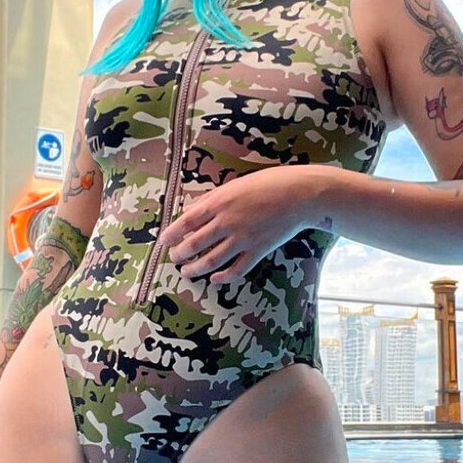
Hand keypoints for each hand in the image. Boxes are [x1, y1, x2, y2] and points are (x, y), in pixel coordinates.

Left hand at [158, 167, 314, 283]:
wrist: (299, 194)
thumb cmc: (268, 183)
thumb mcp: (235, 185)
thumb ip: (212, 199)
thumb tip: (192, 210)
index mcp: (219, 202)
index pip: (187, 222)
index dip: (172, 234)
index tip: (164, 241)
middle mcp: (227, 222)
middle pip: (195, 243)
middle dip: (180, 253)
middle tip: (174, 257)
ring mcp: (242, 238)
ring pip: (212, 260)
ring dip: (196, 269)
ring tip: (186, 272)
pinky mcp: (258, 250)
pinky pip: (237, 269)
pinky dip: (224, 277)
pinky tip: (215, 279)